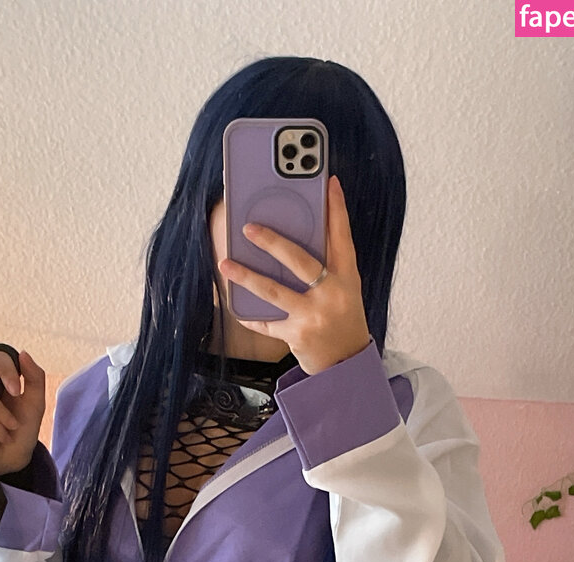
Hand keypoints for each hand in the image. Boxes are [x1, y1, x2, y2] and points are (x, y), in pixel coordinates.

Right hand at [0, 347, 45, 473]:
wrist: (14, 459)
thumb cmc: (21, 430)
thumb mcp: (35, 403)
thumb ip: (34, 378)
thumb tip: (22, 353)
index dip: (5, 366)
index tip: (17, 389)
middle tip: (8, 386)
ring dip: (2, 412)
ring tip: (10, 427)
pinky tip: (1, 437)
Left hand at [218, 174, 370, 374]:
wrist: (347, 365)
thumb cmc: (342, 321)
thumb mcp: (345, 291)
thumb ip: (327, 267)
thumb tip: (291, 241)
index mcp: (348, 278)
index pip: (343, 238)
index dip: (337, 210)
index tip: (329, 183)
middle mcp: (332, 294)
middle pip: (300, 260)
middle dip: (272, 242)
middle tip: (249, 227)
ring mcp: (314, 316)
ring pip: (274, 291)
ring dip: (246, 276)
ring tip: (225, 263)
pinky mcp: (297, 335)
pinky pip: (267, 321)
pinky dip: (250, 314)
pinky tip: (235, 304)